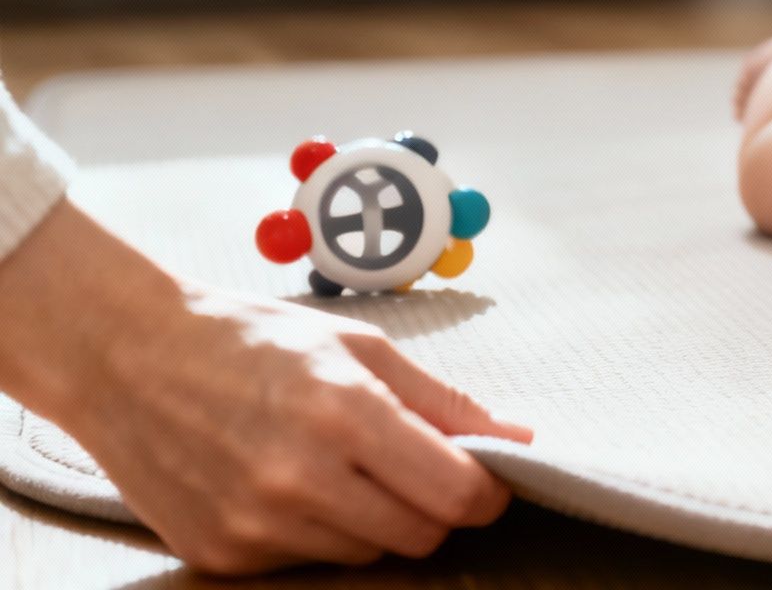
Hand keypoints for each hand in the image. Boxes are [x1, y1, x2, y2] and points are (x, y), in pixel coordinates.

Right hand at [0, 201, 532, 573]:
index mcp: (346, 413)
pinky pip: (306, 561)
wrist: (126, 356)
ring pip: (366, 553)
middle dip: (434, 506)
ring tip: (334, 463)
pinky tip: (283, 481)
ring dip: (373, 518)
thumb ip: (443, 401)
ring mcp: (255, 525)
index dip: (486, 492)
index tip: (488, 479)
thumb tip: (517, 437)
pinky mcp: (221, 554)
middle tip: (411, 466)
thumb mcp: (359, 346)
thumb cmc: (251, 338)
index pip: (454, 494)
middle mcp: (300, 478)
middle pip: (419, 535)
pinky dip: (315, 529)